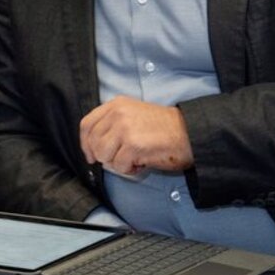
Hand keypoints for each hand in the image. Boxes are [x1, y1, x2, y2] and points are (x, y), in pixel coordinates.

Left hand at [79, 96, 193, 175]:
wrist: (189, 133)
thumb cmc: (164, 128)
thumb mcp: (133, 115)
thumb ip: (113, 123)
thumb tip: (94, 146)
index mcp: (116, 104)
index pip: (87, 124)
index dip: (85, 143)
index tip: (91, 155)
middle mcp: (118, 113)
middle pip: (93, 143)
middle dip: (105, 157)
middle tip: (122, 158)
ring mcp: (125, 128)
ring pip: (104, 156)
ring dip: (118, 163)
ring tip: (134, 159)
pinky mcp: (133, 145)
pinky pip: (119, 166)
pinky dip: (130, 170)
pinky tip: (142, 163)